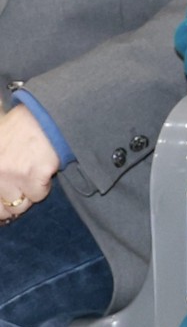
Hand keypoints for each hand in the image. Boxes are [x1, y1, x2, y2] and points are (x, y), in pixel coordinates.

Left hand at [0, 106, 59, 222]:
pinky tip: (43, 171)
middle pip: (2, 209)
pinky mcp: (33, 176)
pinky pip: (38, 195)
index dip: (0, 207)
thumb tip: (2, 201)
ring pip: (21, 205)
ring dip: (28, 194)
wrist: (43, 117)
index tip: (5, 207)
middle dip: (12, 202)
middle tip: (20, 189)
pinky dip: (43, 187)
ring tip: (32, 176)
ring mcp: (11, 175)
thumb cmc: (17, 130)